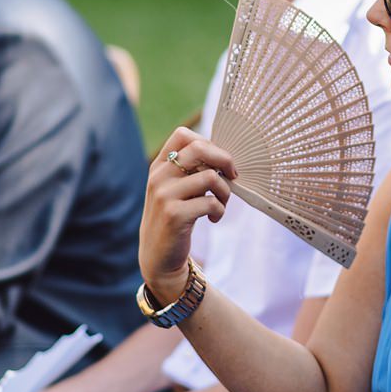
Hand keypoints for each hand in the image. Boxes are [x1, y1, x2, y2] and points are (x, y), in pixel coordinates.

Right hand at [141, 128, 237, 301]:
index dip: (209, 143)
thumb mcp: (175, 189)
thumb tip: (225, 155)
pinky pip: (211, 202)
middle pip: (200, 148)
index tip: (219, 162)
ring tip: (221, 204)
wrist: (157, 257)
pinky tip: (213, 218)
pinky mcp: (174, 215)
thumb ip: (190, 170)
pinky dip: (220, 210)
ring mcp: (164, 195)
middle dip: (225, 160)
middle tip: (233, 176)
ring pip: (211, 176)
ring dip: (226, 191)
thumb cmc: (175, 218)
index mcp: (159, 166)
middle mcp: (159, 177)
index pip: (183, 134)